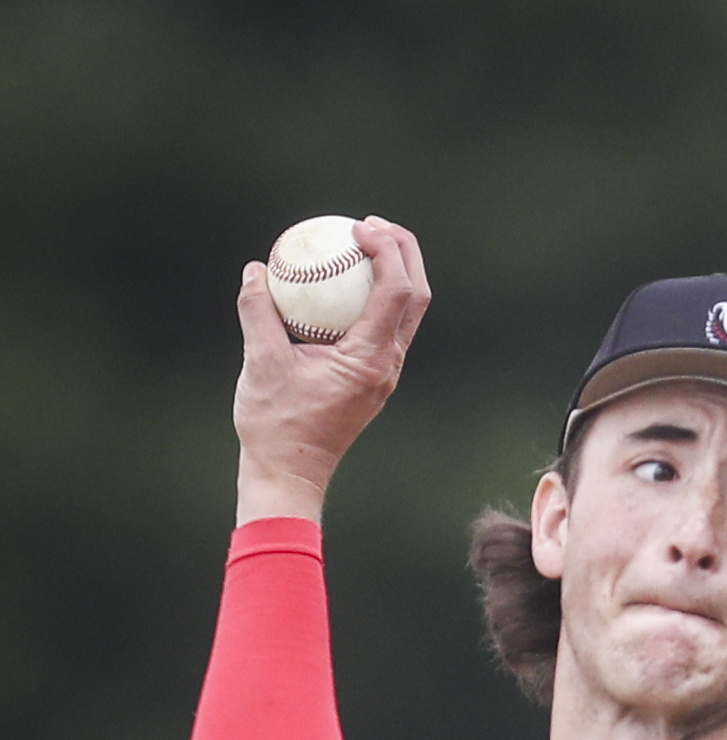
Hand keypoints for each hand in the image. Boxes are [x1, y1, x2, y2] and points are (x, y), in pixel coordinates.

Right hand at [233, 216, 430, 522]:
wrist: (290, 473)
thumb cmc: (275, 425)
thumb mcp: (260, 362)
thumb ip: (258, 311)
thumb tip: (256, 269)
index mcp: (370, 360)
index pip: (397, 292)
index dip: (387, 249)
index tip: (358, 227)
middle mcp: (387, 366)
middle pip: (416, 296)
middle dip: (403, 251)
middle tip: (368, 224)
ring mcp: (385, 374)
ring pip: (406, 313)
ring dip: (393, 273)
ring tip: (361, 244)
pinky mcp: (374, 378)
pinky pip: (383, 327)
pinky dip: (372, 297)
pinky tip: (341, 282)